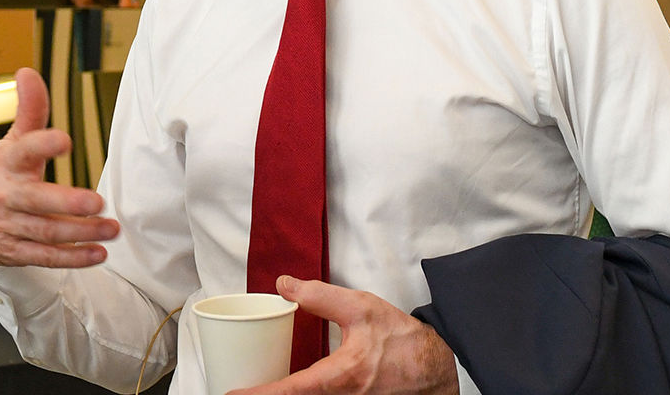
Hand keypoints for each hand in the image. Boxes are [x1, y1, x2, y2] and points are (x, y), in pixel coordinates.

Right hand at [0, 68, 114, 269]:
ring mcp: (9, 226)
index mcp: (8, 163)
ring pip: (45, 231)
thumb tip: (28, 71)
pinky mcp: (15, 251)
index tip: (65, 141)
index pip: (24, 150)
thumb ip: (30, 112)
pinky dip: (72, 258)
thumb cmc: (3, 176)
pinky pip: (44, 256)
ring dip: (80, 233)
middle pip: (36, 200)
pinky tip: (98, 254)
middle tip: (98, 202)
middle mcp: (6, 195)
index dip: (43, 145)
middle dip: (67, 202)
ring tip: (111, 229)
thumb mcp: (13, 144)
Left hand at [232, 277, 458, 394]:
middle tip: (244, 388)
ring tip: (265, 387)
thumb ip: (319, 296)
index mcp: (340, 376)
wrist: (434, 368)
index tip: (234, 393)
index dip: (260, 394)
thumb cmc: (401, 340)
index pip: (290, 390)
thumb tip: (285, 285)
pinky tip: (293, 389)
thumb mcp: (361, 308)